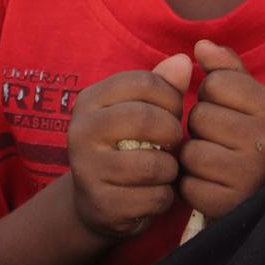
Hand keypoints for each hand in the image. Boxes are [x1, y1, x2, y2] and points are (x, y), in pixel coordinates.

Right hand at [64, 65, 190, 241]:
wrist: (98, 203)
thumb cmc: (129, 147)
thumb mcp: (142, 111)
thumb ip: (163, 86)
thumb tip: (184, 60)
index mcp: (90, 100)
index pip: (144, 82)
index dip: (171, 97)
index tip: (173, 112)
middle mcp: (80, 131)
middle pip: (145, 119)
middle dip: (172, 132)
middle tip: (174, 142)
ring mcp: (87, 169)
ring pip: (153, 164)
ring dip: (170, 170)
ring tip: (164, 170)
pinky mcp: (101, 204)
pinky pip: (153, 198)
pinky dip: (164, 198)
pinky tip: (154, 194)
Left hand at [175, 41, 264, 219]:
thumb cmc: (256, 136)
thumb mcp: (251, 98)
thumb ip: (227, 69)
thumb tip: (200, 46)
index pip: (215, 82)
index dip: (211, 95)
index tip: (226, 111)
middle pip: (199, 117)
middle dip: (200, 127)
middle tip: (219, 140)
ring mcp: (251, 176)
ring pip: (189, 151)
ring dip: (193, 156)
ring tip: (213, 161)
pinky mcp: (230, 204)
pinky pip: (187, 184)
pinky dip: (191, 184)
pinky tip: (210, 183)